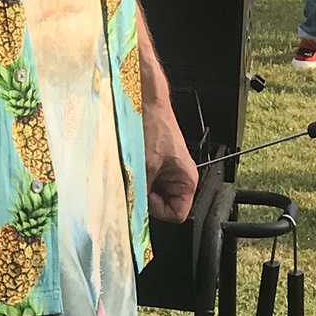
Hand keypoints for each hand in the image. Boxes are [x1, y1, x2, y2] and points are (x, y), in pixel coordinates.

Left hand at [141, 100, 198, 224]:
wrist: (144, 100)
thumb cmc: (152, 126)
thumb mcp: (144, 167)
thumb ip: (138, 195)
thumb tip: (128, 214)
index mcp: (187, 181)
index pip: (176, 215)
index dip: (158, 210)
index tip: (146, 196)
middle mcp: (178, 177)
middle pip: (162, 204)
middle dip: (146, 196)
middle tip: (136, 180)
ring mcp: (164, 169)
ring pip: (149, 192)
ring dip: (138, 184)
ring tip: (133, 167)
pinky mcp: (152, 162)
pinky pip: (142, 179)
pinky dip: (134, 174)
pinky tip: (130, 162)